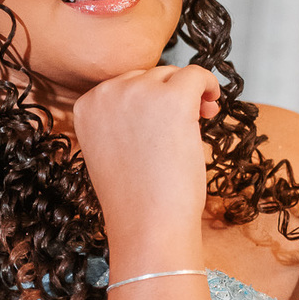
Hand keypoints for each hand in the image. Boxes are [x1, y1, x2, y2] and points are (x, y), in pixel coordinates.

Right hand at [72, 64, 219, 255]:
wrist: (148, 226)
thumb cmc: (135, 200)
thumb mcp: (111, 151)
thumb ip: (122, 121)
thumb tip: (156, 98)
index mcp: (86, 107)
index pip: (122, 86)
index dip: (147, 102)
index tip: (160, 125)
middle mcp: (107, 93)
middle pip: (147, 76)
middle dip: (168, 96)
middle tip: (185, 126)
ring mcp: (138, 93)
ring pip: (172, 74)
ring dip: (188, 95)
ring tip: (200, 122)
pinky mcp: (172, 99)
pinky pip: (196, 74)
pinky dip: (208, 85)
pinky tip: (212, 105)